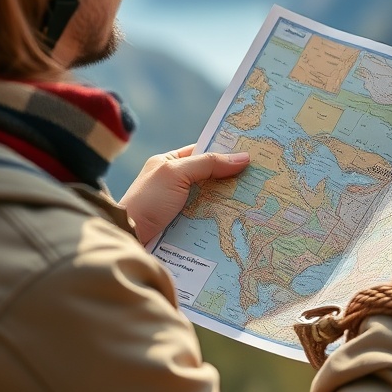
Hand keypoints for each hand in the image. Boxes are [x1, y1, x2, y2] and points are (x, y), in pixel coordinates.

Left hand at [120, 145, 250, 244]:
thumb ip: (207, 163)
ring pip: (212, 202)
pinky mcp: (184, 230)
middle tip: (264, 180)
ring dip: (231, 204)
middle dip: (233, 181)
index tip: (254, 154)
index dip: (226, 152)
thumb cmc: (147, 201)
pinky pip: (208, 222)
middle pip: (211, 179)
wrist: (128, 239)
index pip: (203, 152)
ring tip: (260, 202)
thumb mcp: (175, 173)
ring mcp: (180, 208)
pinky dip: (223, 223)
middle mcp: (175, 185)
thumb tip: (244, 157)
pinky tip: (243, 223)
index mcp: (169, 164)